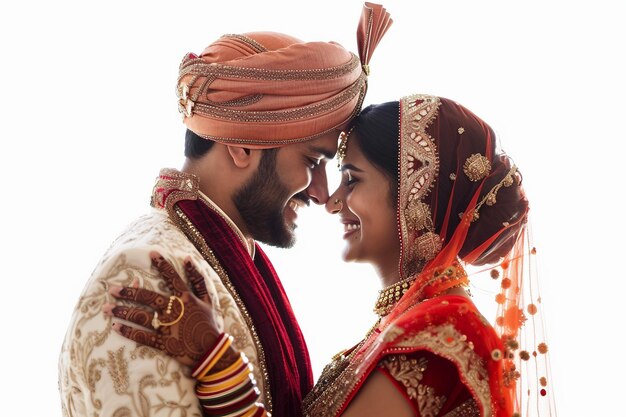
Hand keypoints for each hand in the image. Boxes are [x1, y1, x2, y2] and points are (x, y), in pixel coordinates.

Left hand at [105, 251, 220, 365]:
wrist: (212, 352)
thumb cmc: (210, 325)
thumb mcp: (208, 300)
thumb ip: (198, 279)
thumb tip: (187, 258)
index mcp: (186, 298)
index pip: (172, 278)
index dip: (163, 265)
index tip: (151, 254)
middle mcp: (174, 310)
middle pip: (148, 297)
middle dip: (129, 292)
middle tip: (113, 289)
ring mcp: (167, 327)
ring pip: (141, 316)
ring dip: (122, 311)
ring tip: (107, 308)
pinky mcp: (163, 343)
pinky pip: (142, 336)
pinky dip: (128, 331)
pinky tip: (115, 326)